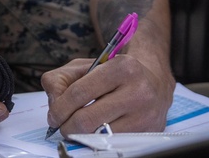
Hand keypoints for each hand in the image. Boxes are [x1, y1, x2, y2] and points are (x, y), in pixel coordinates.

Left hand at [41, 52, 174, 136]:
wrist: (155, 83)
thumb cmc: (117, 75)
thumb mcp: (88, 65)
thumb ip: (62, 78)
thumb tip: (54, 102)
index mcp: (121, 68)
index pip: (79, 93)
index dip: (60, 108)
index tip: (54, 116)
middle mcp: (137, 91)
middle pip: (87, 119)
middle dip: (67, 126)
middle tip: (63, 126)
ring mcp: (145, 114)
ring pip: (99, 134)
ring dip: (82, 135)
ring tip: (79, 128)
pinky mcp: (148, 132)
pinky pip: (113, 142)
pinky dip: (99, 139)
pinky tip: (96, 131)